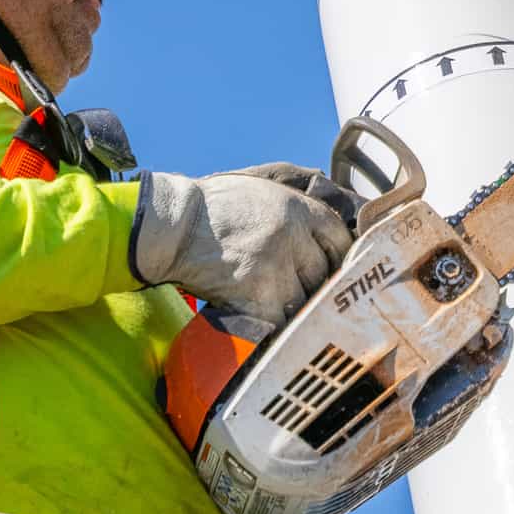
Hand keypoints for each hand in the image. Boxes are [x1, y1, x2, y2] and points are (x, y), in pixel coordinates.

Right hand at [129, 168, 354, 325]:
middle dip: (312, 284)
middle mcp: (292, 237)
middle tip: (295, 288)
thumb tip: (326, 220)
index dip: (338, 257)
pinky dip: (272, 325)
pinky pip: (279, 321)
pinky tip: (260, 316)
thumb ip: (297, 204)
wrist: (173, 226)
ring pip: (303, 300)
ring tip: (271, 301)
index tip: (330, 268)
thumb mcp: (261, 189)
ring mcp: (275, 267)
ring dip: (291, 306)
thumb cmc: (213, 208)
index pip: (340, 239)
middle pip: (323, 274)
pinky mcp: (255, 295)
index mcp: (297, 209)